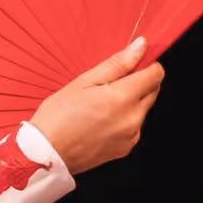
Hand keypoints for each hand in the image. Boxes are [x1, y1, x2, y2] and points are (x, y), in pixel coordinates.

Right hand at [31, 35, 165, 175]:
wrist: (47, 154)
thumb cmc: (59, 117)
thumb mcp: (85, 81)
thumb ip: (118, 64)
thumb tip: (140, 48)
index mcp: (124, 98)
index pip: (155, 74)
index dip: (146, 64)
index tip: (133, 64)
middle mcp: (133, 118)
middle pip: (153, 91)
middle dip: (138, 82)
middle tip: (110, 84)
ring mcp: (131, 136)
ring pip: (143, 109)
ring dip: (131, 102)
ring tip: (101, 105)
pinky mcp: (126, 148)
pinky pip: (134, 126)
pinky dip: (124, 119)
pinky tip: (102, 120)